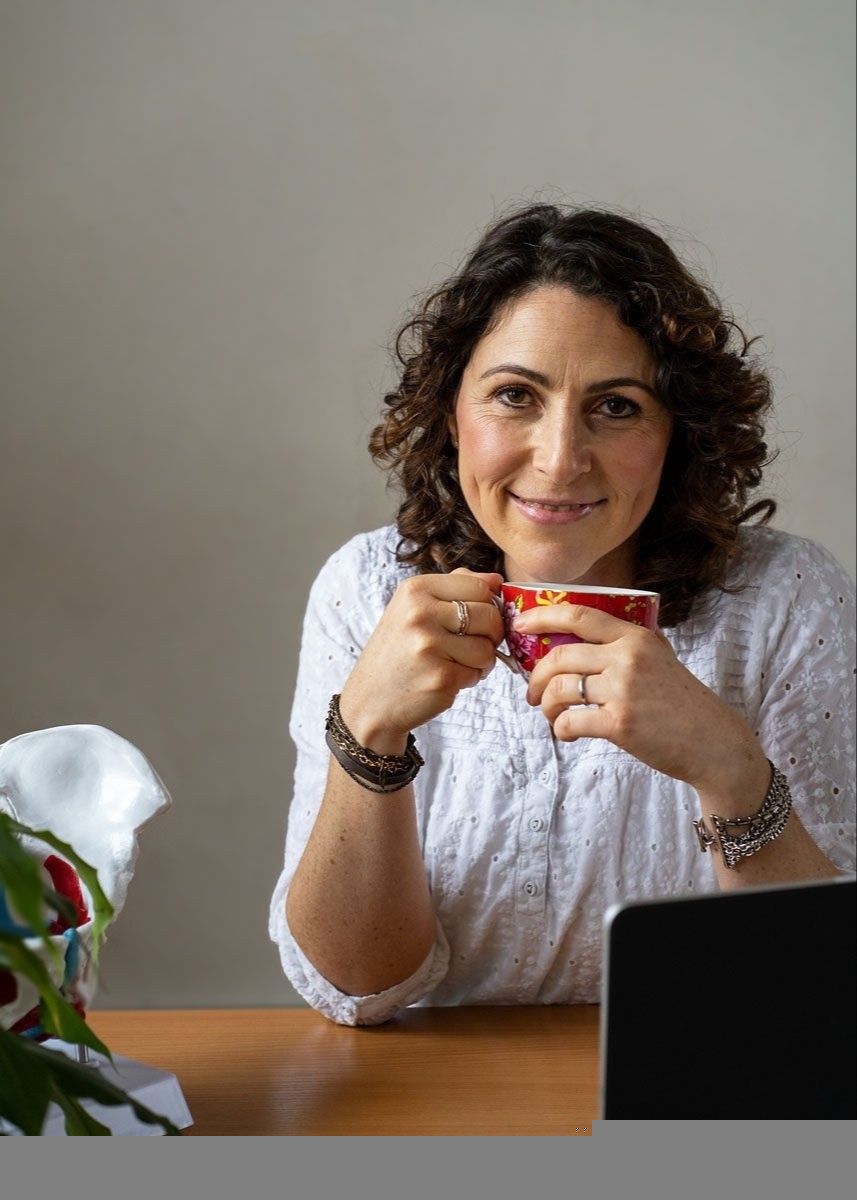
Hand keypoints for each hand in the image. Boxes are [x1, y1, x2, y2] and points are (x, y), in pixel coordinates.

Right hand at [339, 569, 504, 751]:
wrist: (370, 700)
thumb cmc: (397, 652)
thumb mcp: (413, 609)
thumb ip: (454, 588)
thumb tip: (497, 579)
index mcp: (414, 589)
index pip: (479, 586)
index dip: (487, 605)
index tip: (475, 618)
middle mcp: (420, 613)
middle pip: (489, 615)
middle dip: (490, 634)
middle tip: (471, 644)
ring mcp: (430, 645)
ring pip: (488, 647)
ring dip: (481, 660)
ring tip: (456, 662)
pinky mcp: (440, 676)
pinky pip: (478, 673)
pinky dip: (469, 679)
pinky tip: (446, 678)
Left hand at [519, 604, 767, 798]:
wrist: (711, 741)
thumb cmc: (682, 702)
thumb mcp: (660, 657)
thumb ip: (628, 642)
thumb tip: (580, 633)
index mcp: (635, 637)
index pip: (578, 615)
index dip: (542, 616)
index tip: (520, 624)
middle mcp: (627, 657)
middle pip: (559, 657)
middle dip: (535, 677)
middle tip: (532, 692)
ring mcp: (623, 690)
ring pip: (559, 690)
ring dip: (546, 706)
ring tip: (552, 715)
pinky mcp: (620, 723)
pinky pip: (570, 721)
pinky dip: (561, 729)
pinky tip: (568, 733)